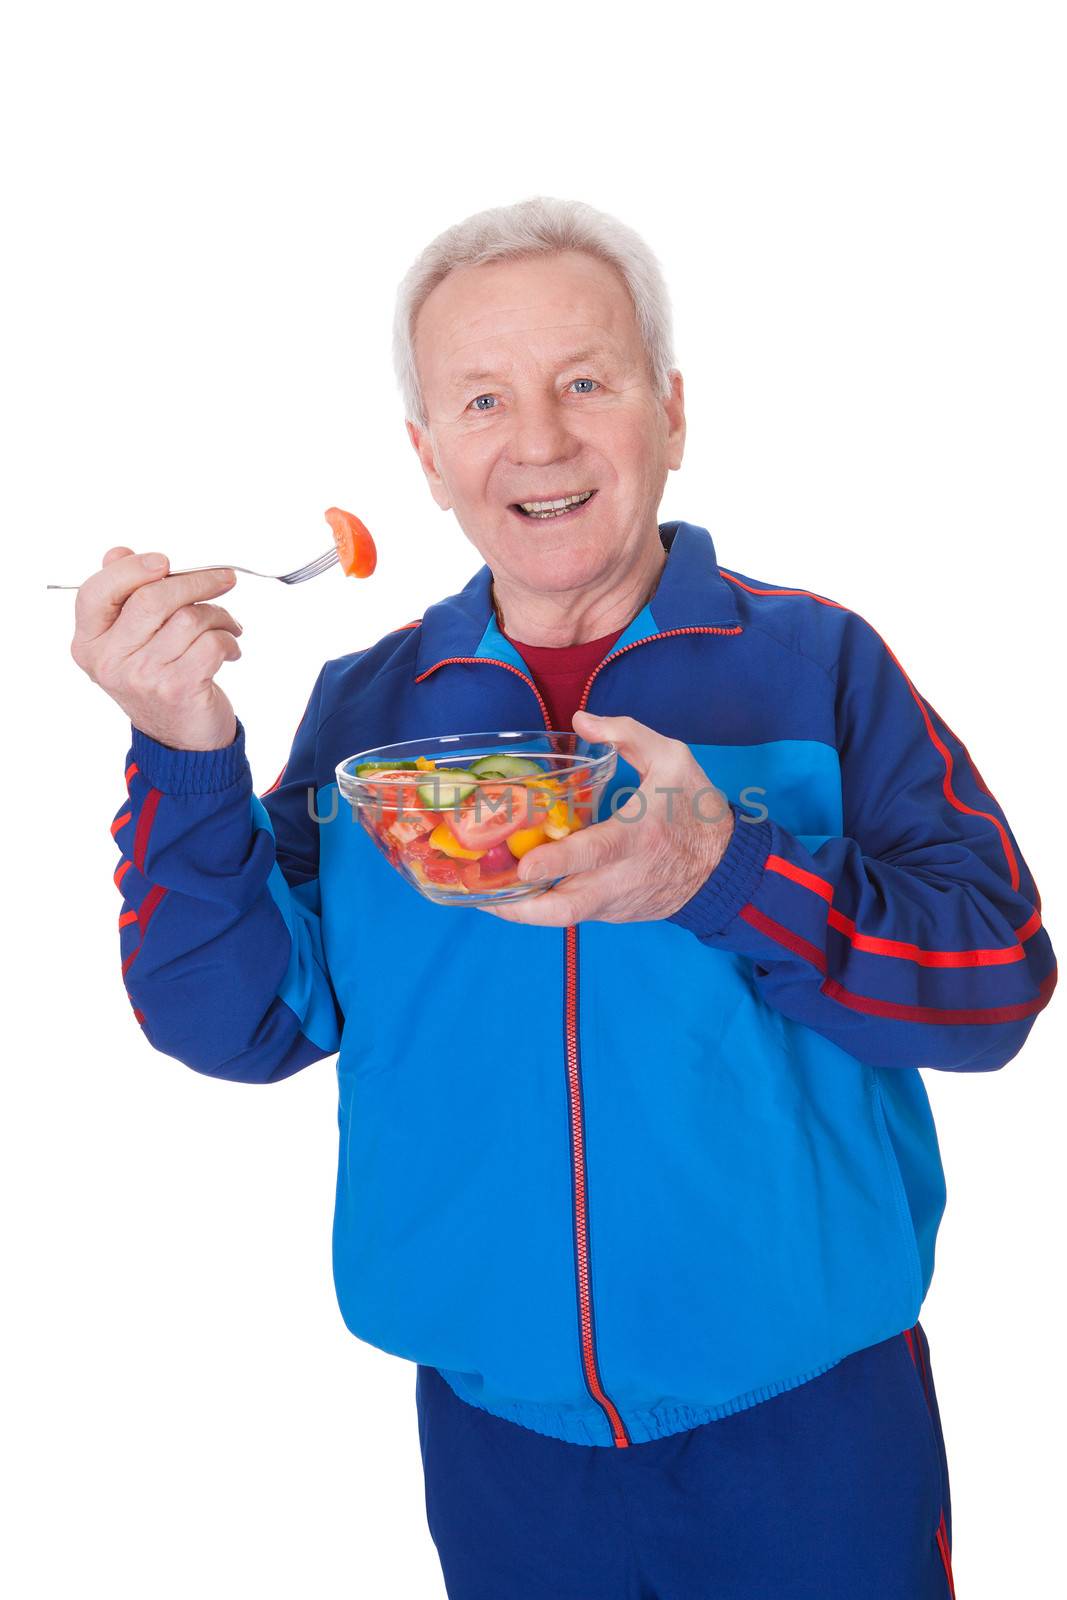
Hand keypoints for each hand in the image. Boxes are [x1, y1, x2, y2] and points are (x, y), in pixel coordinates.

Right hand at [69, 547, 242, 750]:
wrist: (180, 740)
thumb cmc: (159, 681)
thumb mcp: (130, 641)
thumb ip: (122, 596)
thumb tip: (119, 553)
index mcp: (90, 643)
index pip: (97, 592)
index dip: (132, 569)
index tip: (165, 562)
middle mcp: (110, 661)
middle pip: (152, 598)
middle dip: (196, 581)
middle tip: (222, 579)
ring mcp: (142, 677)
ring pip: (189, 617)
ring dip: (219, 615)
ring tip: (227, 625)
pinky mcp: (178, 688)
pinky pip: (212, 643)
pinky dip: (229, 640)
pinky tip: (229, 649)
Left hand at [477, 709, 734, 925]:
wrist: (726, 867)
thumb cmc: (697, 809)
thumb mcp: (672, 758)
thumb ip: (626, 733)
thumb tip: (580, 719)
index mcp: (637, 836)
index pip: (592, 854)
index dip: (555, 862)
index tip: (523, 865)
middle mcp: (623, 877)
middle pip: (566, 908)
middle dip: (520, 907)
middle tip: (479, 891)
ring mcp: (617, 901)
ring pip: (563, 918)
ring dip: (522, 910)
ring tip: (483, 891)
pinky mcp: (615, 913)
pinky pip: (573, 913)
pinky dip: (544, 905)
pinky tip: (517, 888)